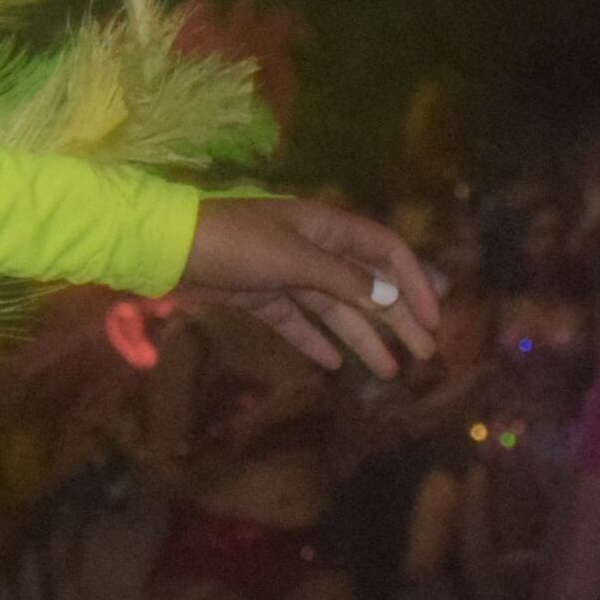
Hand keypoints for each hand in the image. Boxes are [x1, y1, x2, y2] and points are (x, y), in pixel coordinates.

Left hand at [180, 197, 442, 377]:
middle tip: (426, 354)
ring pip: (336, 308)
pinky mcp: (261, 297)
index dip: (415, 283)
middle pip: (367, 285)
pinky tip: (334, 364)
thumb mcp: (294, 259)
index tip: (433, 319)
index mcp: (328, 228)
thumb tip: (389, 296)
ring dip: (364, 337)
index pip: (387, 252)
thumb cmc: (234, 244)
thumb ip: (343, 279)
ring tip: (389, 371)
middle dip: (398, 319)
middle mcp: (314, 249)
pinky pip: (298, 321)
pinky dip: (316, 341)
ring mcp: (287, 273)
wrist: (166, 249)